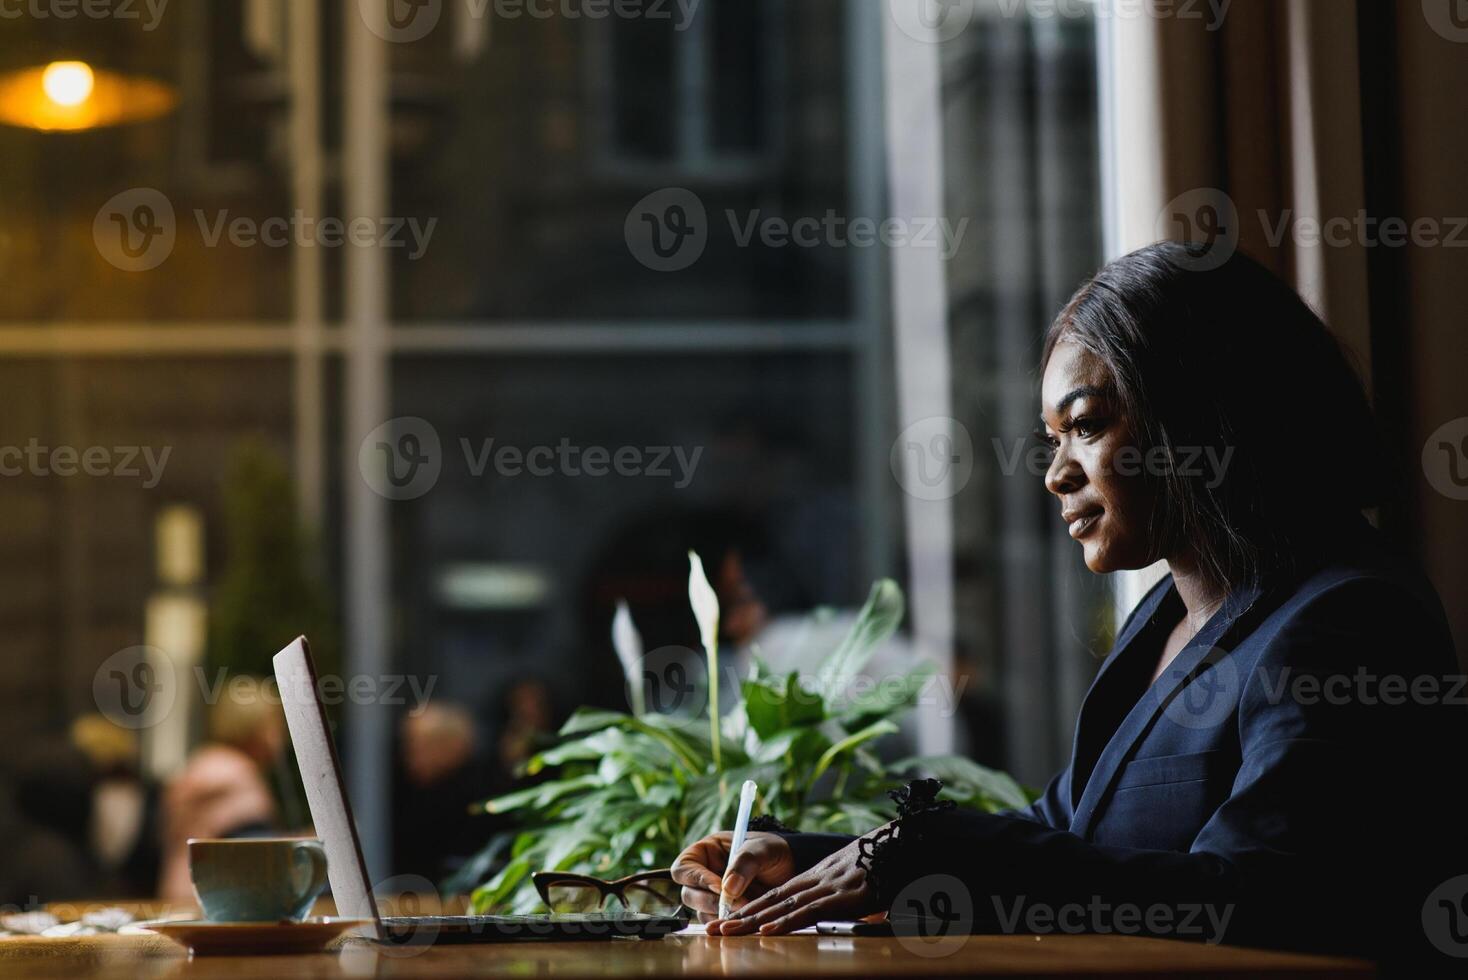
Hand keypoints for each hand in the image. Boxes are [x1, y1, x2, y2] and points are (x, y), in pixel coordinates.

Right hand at [671, 831, 793, 921]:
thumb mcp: (761, 849)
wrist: (792, 867)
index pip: (684, 868)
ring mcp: (712, 896)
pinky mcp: (724, 912)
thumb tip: (728, 889)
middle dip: (710, 901)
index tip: (719, 887)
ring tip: (747, 910)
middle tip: (737, 904)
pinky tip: (746, 920)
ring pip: (701, 911)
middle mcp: (703, 874)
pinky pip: (717, 923)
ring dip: (721, 915)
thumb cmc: (773, 850)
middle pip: (688, 893)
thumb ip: (745, 863)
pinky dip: (729, 924)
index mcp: (705, 852)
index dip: (696, 879)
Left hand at [706, 836, 877, 935]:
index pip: (776, 895)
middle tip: (713, 931)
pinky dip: (787, 921)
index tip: (727, 921)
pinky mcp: (843, 896)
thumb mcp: (860, 880)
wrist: (907, 844)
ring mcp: (829, 887)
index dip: (750, 908)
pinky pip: (809, 910)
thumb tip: (842, 913)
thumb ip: (844, 896)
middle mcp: (817, 880)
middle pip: (771, 900)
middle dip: (740, 917)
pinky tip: (767, 929)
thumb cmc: (887, 863)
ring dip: (753, 920)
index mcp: (818, 877)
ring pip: (782, 905)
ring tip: (727, 932)